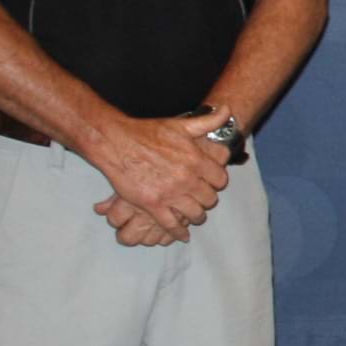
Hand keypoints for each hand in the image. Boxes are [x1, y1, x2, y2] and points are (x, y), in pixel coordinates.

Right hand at [85, 111, 229, 240]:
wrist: (117, 143)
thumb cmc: (148, 133)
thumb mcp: (181, 124)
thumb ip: (207, 121)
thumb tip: (227, 110)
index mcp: (196, 160)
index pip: (220, 180)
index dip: (217, 182)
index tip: (211, 183)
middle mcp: (187, 179)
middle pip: (209, 199)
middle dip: (207, 200)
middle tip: (201, 199)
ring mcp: (170, 194)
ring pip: (194, 214)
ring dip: (195, 216)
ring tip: (194, 215)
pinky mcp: (153, 205)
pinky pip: (171, 225)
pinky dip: (178, 232)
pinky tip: (182, 235)